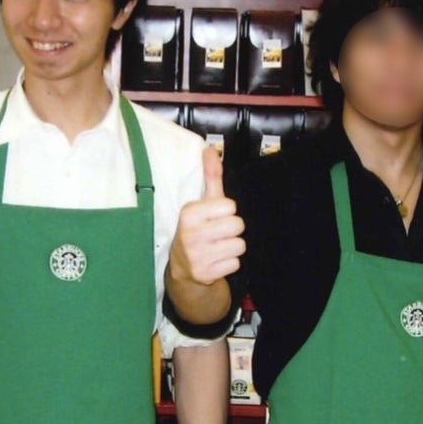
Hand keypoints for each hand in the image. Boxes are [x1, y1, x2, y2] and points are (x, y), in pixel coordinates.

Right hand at [169, 147, 245, 286]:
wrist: (183, 268)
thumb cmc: (197, 229)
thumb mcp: (201, 203)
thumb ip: (210, 176)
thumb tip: (210, 149)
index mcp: (189, 213)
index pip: (230, 206)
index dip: (226, 211)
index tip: (215, 217)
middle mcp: (191, 234)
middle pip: (238, 225)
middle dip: (232, 229)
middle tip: (218, 233)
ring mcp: (197, 256)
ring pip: (239, 245)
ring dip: (232, 247)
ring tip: (218, 247)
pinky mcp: (205, 274)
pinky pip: (235, 263)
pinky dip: (229, 263)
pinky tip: (217, 260)